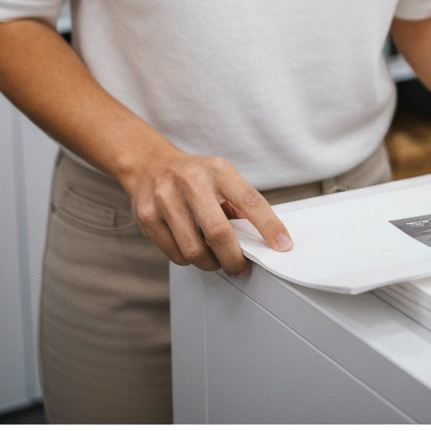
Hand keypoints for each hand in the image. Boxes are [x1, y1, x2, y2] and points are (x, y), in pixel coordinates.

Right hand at [120, 147, 292, 275]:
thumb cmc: (193, 174)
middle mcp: (191, 182)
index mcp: (217, 170)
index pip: (250, 200)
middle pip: (219, 233)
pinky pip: (175, 254)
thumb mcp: (221, 175)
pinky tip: (192, 247)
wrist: (149, 164)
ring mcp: (166, 199)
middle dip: (234, 259)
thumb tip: (262, 237)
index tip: (282, 245)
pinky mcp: (147, 217)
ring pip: (194, 250)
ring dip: (210, 263)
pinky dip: (189, 259)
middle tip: (240, 267)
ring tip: (214, 258)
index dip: (269, 226)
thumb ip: (239, 203)